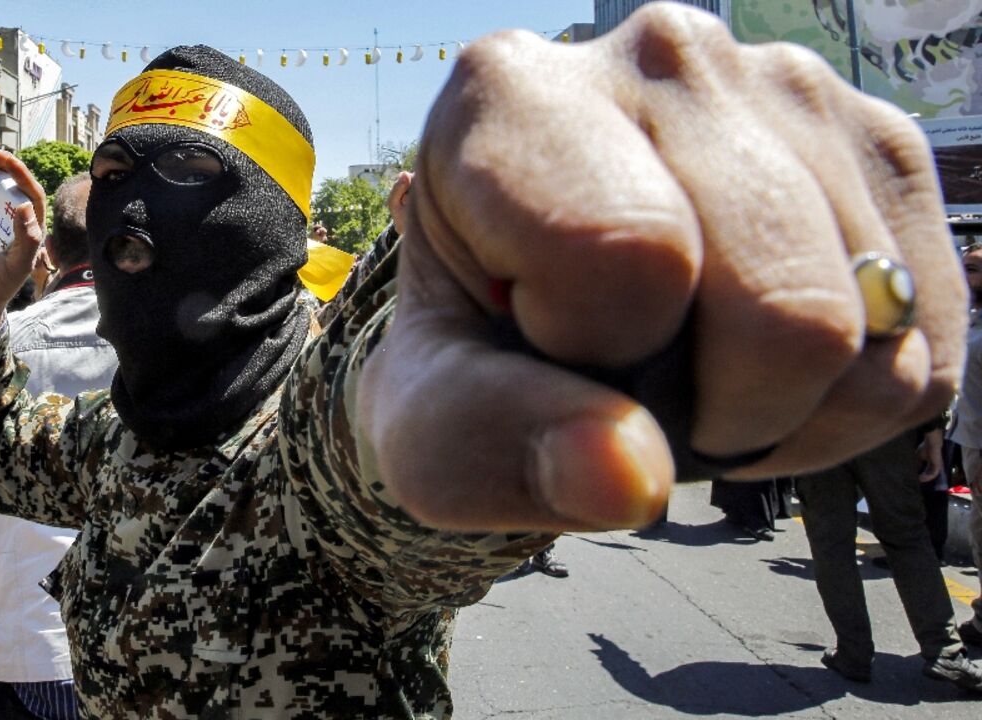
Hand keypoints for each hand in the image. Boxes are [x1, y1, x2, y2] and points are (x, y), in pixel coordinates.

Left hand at [358, 3, 964, 532]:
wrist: (525, 315)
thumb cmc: (469, 362)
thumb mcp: (431, 422)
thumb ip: (494, 446)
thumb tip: (628, 477)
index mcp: (514, 97)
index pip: (629, 257)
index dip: (595, 363)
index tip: (548, 353)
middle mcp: (665, 58)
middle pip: (785, 312)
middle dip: (707, 413)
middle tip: (633, 387)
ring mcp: (793, 93)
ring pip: (867, 335)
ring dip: (776, 416)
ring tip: (690, 374)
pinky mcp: (881, 153)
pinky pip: (925, 348)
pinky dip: (843, 409)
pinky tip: (756, 373)